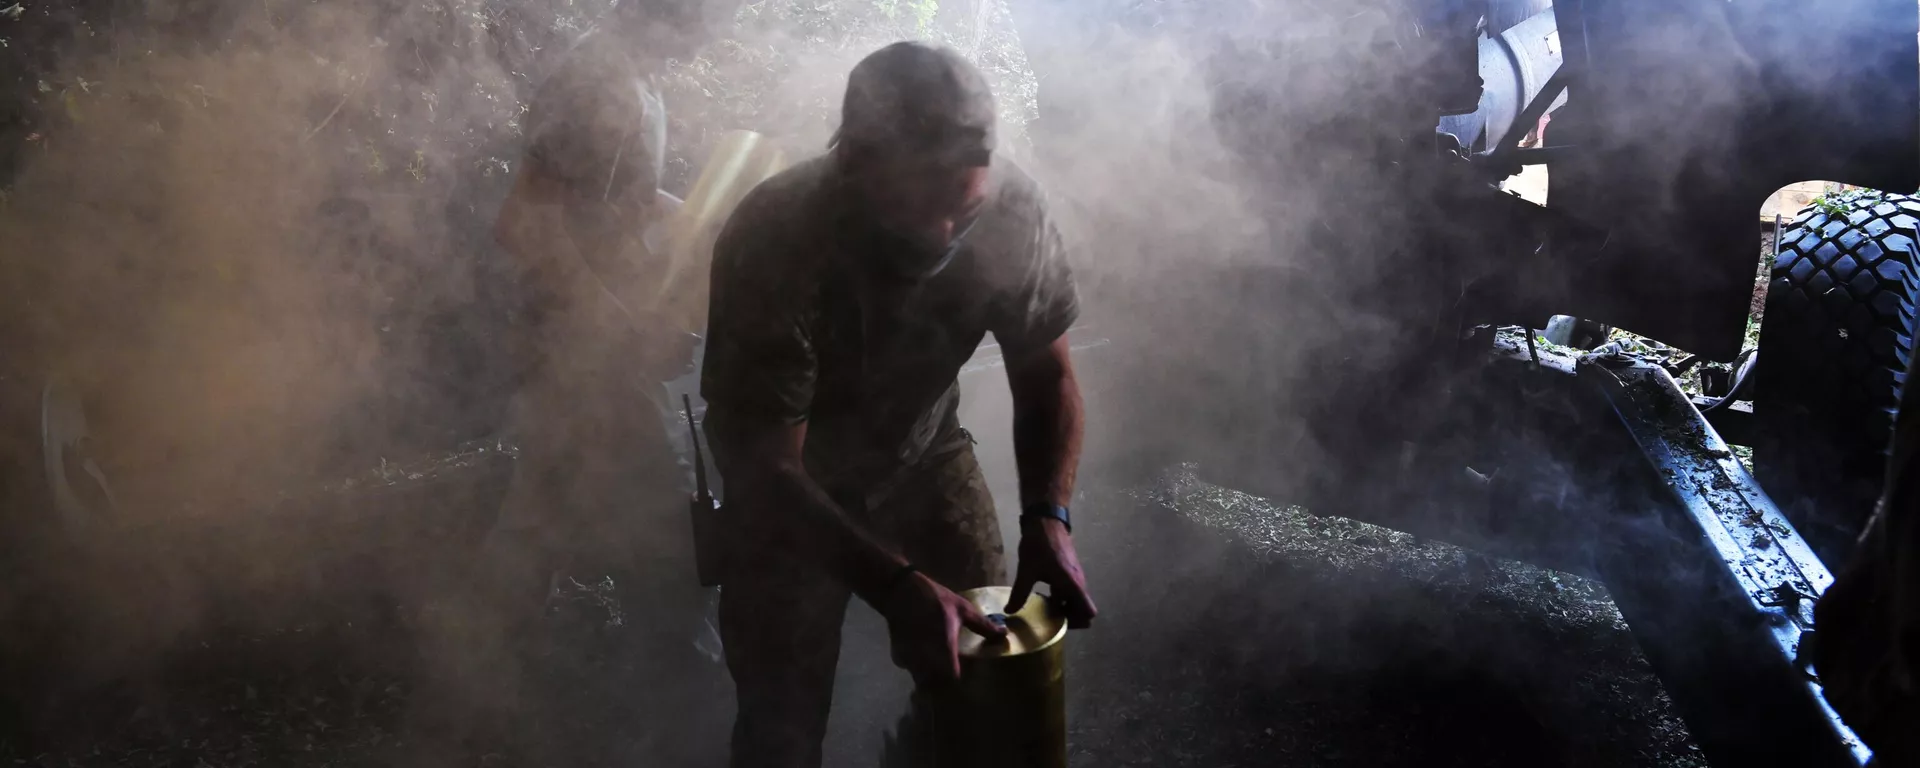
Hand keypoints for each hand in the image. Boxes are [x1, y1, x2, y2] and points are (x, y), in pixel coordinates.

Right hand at [878, 571, 1006, 684]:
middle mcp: (925, 658)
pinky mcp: (898, 656)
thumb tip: (1004, 633)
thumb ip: (982, 626)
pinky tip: (926, 660)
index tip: (970, 679)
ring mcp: (909, 659)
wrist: (899, 590)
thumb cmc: (934, 599)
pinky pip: (911, 671)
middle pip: (937, 686)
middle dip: (947, 686)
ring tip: (942, 671)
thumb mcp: (962, 609)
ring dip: (933, 679)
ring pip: (923, 681)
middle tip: (958, 679)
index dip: (963, 682)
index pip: (954, 678)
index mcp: (944, 647)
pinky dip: (919, 670)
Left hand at [1008, 517, 1096, 628]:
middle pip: (1083, 609)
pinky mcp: (1070, 570)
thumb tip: (1009, 612)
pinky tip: (1042, 595)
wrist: (1046, 519)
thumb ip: (1020, 594)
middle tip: (1048, 619)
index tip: (1058, 622)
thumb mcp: (1026, 571)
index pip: (1089, 612)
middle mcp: (1079, 583)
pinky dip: (1061, 597)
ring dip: (1063, 607)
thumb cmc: (1039, 545)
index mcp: (1073, 585)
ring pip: (1076, 600)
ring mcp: (1075, 576)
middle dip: (1068, 617)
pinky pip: (1070, 591)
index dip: (1077, 622)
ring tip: (1043, 609)